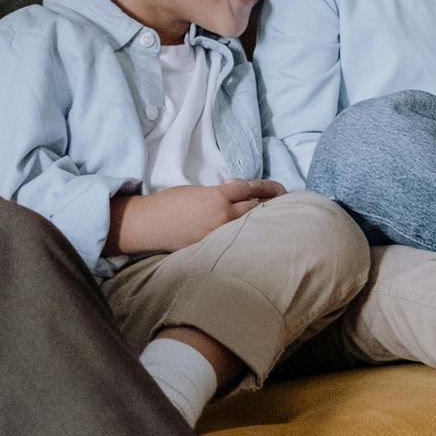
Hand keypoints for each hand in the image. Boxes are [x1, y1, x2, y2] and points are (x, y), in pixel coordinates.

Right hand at [110, 179, 283, 254]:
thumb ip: (219, 193)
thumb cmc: (170, 202)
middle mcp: (222, 217)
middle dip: (270, 204)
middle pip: (255, 208)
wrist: (151, 224)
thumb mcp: (197, 190)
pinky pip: (235, 239)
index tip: (277, 187)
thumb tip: (236, 192)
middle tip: (284, 202)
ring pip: (248, 226)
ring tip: (275, 219)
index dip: (265, 187)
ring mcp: (219, 235)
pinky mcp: (212, 247)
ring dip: (260, 221)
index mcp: (218, 197)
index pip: (249, 189)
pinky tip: (253, 236)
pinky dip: (245, 235)